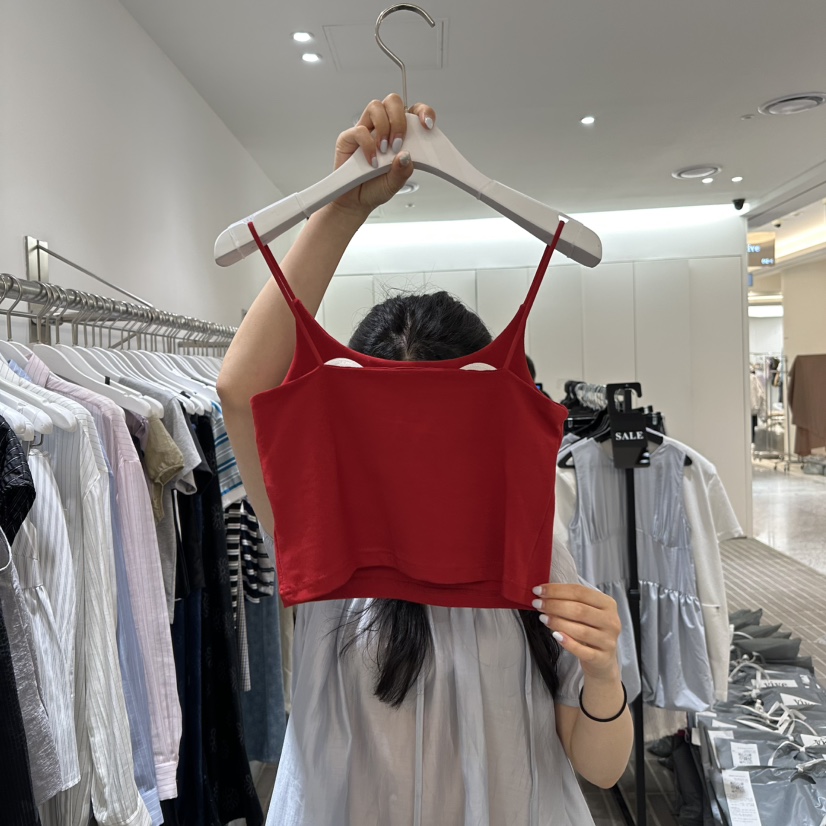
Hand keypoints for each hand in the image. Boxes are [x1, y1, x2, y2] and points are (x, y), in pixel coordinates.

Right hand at [331, 93, 435, 216]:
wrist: (355, 201)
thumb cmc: (376, 187)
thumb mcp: (396, 183)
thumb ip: (403, 171)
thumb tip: (406, 156)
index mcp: (399, 133)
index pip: (413, 112)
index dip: (423, 112)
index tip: (427, 125)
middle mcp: (383, 127)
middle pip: (393, 102)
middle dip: (399, 120)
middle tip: (398, 143)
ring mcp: (366, 130)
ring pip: (375, 107)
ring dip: (384, 128)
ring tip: (385, 150)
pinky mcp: (349, 137)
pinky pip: (359, 130)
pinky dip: (368, 146)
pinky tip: (372, 161)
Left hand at [531, 584, 621, 681]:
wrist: (602, 660)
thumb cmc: (590, 629)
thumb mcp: (587, 611)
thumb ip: (571, 600)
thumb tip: (543, 591)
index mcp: (608, 604)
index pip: (580, 592)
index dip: (557, 590)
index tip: (538, 591)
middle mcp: (611, 621)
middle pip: (580, 610)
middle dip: (554, 605)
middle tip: (537, 604)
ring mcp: (608, 641)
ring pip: (581, 630)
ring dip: (558, 622)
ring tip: (542, 618)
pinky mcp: (602, 658)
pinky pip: (583, 651)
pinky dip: (568, 643)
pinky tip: (555, 636)